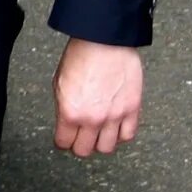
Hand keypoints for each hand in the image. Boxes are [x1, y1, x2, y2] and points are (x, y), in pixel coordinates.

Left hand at [53, 37, 142, 156]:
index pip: (64, 142)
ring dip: (100, 142)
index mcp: (70, 112)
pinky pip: (128, 135)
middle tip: (78, 138)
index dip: (61, 142)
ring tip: (97, 134)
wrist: (103, 42)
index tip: (62, 139)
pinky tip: (114, 128)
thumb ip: (63, 107)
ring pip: (107, 148)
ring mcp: (115, 116)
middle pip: (85, 150)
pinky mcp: (132, 110)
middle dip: (79, 145)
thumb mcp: (58, 83)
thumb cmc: (80, 57)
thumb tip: (65, 121)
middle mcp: (93, 118)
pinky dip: (120, 135)